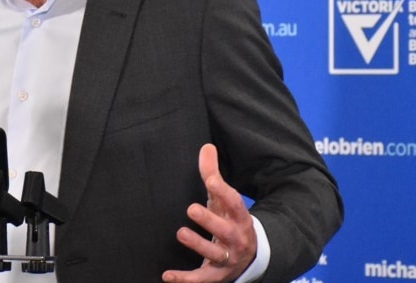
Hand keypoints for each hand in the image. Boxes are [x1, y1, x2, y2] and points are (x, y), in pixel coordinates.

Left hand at [161, 144, 256, 282]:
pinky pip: (201, 279)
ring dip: (198, 245)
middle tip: (191, 208)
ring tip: (181, 233)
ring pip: (215, 254)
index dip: (224, 191)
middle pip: (226, 230)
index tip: (210, 180)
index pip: (235, 203)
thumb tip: (206, 146)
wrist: (249, 256)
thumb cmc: (229, 219)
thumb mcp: (224, 199)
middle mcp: (236, 238)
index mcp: (239, 217)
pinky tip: (167, 276)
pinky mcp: (216, 275)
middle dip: (210, 220)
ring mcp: (227, 258)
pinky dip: (185, 279)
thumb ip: (213, 174)